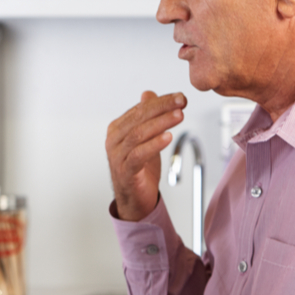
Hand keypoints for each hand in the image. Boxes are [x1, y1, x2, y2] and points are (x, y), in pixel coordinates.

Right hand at [106, 91, 186, 220]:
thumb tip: (148, 94)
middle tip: (180, 102)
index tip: (179, 97)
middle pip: (139, 118)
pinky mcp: (125, 171)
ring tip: (179, 116)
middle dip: (162, 108)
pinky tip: (168, 137)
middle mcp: (114, 141)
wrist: (134, 199)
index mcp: (117, 129)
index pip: (140, 109)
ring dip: (161, 123)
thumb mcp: (144, 139)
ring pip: (139, 134)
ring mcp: (117, 156)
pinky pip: (138, 155)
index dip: (160, 101)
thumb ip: (145, 117)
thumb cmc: (139, 169)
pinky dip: (154, 145)